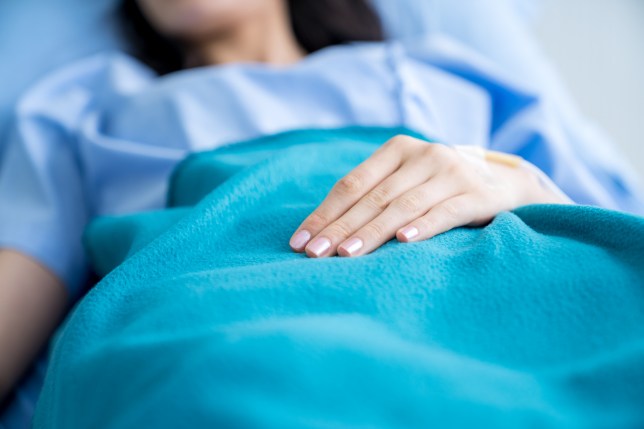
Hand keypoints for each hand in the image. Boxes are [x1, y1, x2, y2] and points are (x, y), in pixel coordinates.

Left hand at [289, 135, 568, 257]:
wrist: (504, 182)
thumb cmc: (438, 187)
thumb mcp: (405, 182)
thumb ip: (372, 196)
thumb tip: (321, 232)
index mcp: (397, 149)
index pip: (352, 184)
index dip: (325, 213)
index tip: (300, 241)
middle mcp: (423, 154)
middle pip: (372, 197)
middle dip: (339, 228)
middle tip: (314, 254)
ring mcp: (451, 172)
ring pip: (402, 205)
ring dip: (372, 232)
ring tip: (346, 254)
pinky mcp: (478, 193)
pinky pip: (445, 212)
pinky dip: (423, 226)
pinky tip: (403, 241)